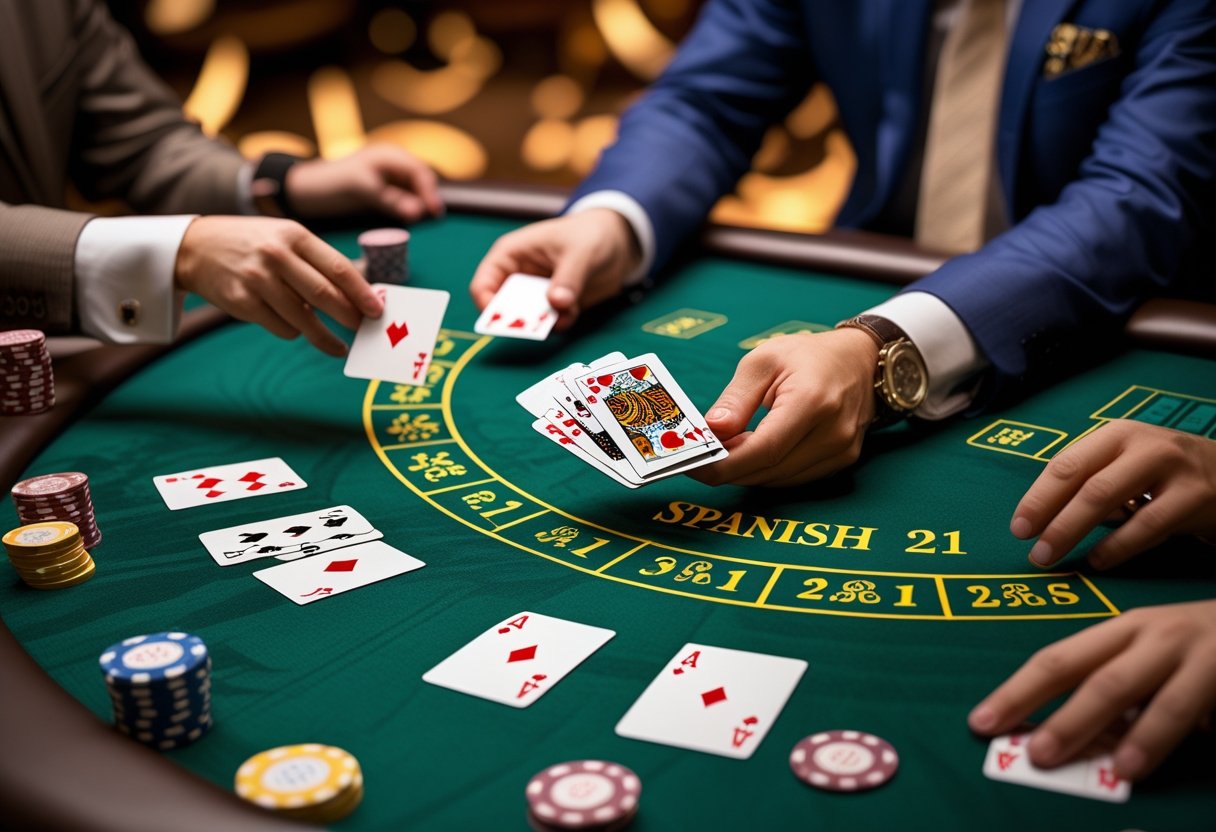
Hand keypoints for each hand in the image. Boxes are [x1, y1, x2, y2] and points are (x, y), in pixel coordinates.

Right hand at [175, 216, 382, 356]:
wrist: (197, 247)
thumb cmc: (255, 244)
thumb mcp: (285, 238)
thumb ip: (318, 261)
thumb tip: (358, 294)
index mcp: (294, 235)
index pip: (338, 267)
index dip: (361, 293)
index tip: (377, 310)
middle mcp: (276, 255)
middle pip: (324, 295)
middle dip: (349, 317)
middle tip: (363, 330)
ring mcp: (257, 280)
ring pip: (304, 319)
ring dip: (325, 337)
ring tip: (339, 346)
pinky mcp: (242, 302)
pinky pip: (282, 328)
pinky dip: (294, 332)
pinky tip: (297, 328)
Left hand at [284, 144, 442, 222]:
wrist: (306, 190)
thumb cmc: (331, 183)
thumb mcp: (361, 190)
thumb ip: (391, 200)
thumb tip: (418, 213)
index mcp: (388, 155)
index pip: (418, 171)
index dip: (429, 192)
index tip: (434, 212)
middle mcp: (393, 163)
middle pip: (421, 180)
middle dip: (427, 197)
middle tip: (432, 218)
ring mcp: (390, 177)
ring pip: (415, 191)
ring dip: (419, 204)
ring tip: (419, 219)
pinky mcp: (386, 191)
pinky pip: (405, 199)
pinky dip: (409, 208)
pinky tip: (408, 218)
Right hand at [469, 208, 640, 329]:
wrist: (618, 242)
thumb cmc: (590, 234)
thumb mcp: (580, 252)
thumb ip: (568, 278)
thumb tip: (557, 303)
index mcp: (512, 254)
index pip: (483, 283)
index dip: (487, 304)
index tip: (503, 320)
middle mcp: (520, 276)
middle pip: (503, 306)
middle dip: (517, 318)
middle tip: (534, 325)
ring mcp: (537, 293)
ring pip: (528, 319)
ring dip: (544, 322)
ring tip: (563, 313)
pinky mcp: (555, 306)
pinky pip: (551, 323)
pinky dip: (561, 322)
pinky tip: (575, 310)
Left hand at [687, 329, 877, 486]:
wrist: (860, 359)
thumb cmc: (809, 355)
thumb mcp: (763, 360)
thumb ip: (736, 399)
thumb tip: (712, 431)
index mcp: (812, 401)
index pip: (764, 449)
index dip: (725, 464)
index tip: (694, 465)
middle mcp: (833, 433)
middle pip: (769, 470)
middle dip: (729, 468)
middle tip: (700, 456)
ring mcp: (842, 451)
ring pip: (779, 480)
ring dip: (747, 471)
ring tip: (725, 450)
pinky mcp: (843, 461)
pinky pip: (795, 478)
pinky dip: (768, 470)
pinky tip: (751, 453)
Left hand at [969, 600, 1215, 780]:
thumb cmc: (1196, 647)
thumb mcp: (1148, 656)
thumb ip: (1115, 691)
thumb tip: (1063, 736)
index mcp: (1119, 630)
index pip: (1057, 660)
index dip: (1017, 691)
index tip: (982, 720)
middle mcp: (1149, 635)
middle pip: (1091, 675)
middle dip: (1060, 716)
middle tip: (1032, 753)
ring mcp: (1191, 653)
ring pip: (1143, 693)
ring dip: (1116, 732)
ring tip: (1098, 767)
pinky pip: (1191, 704)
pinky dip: (1162, 735)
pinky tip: (1142, 762)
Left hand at [1011, 420, 1215, 568]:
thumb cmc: (1167, 473)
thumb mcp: (1129, 462)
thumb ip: (1091, 480)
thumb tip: (1040, 516)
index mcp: (1116, 434)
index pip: (1066, 464)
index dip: (1038, 497)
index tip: (1018, 527)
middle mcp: (1142, 444)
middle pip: (1084, 482)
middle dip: (1050, 517)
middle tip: (1032, 549)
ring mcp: (1171, 468)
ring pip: (1109, 499)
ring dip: (1073, 531)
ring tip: (1052, 556)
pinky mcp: (1196, 497)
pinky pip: (1148, 525)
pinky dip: (1118, 546)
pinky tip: (1099, 560)